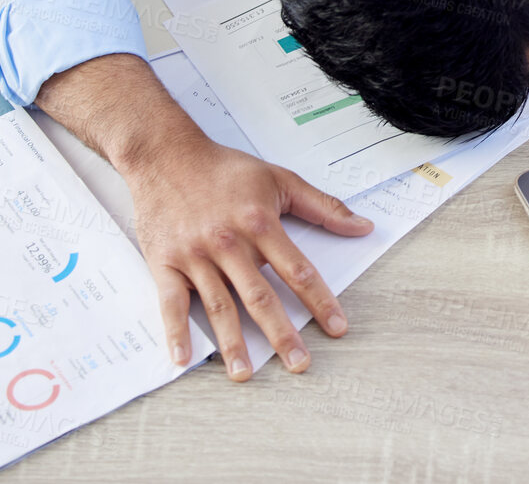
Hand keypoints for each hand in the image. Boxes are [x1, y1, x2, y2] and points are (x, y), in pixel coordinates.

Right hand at [125, 132, 373, 379]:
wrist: (166, 155)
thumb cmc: (224, 169)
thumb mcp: (279, 179)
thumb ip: (323, 206)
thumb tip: (362, 226)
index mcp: (259, 223)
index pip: (297, 270)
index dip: (319, 301)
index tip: (336, 327)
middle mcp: (228, 242)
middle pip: (260, 296)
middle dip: (281, 333)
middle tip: (298, 363)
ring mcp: (195, 255)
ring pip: (219, 305)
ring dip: (232, 343)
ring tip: (245, 373)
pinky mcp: (165, 262)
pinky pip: (171, 303)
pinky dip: (176, 331)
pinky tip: (184, 357)